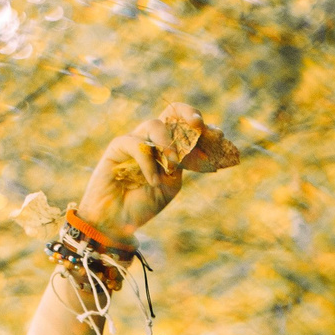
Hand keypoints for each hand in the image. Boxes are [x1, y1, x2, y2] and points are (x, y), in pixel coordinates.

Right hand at [74, 102, 236, 248]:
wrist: (117, 221)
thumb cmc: (143, 204)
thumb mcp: (171, 185)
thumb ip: (181, 165)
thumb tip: (192, 148)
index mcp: (169, 148)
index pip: (186, 127)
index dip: (201, 127)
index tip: (218, 134)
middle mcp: (153, 140)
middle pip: (171, 113)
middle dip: (187, 114)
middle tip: (199, 125)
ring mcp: (136, 141)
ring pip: (154, 125)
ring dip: (167, 142)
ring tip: (173, 162)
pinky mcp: (118, 147)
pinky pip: (137, 145)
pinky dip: (148, 162)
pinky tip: (153, 181)